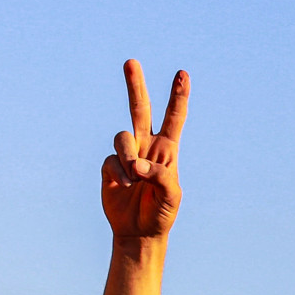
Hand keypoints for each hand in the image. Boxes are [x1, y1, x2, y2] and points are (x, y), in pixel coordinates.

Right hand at [100, 60, 187, 240]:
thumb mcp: (172, 196)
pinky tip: (125, 186)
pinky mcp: (110, 166)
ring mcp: (126, 155)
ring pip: (122, 136)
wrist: (139, 231)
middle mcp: (146, 146)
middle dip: (135, 85)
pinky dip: (119, 171)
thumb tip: (136, 164)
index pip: (174, 117)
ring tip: (134, 178)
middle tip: (131, 62)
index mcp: (167, 149)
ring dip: (127, 155)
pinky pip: (111, 159)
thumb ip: (160, 176)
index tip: (183, 74)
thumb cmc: (162, 213)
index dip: (179, 96)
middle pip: (140, 109)